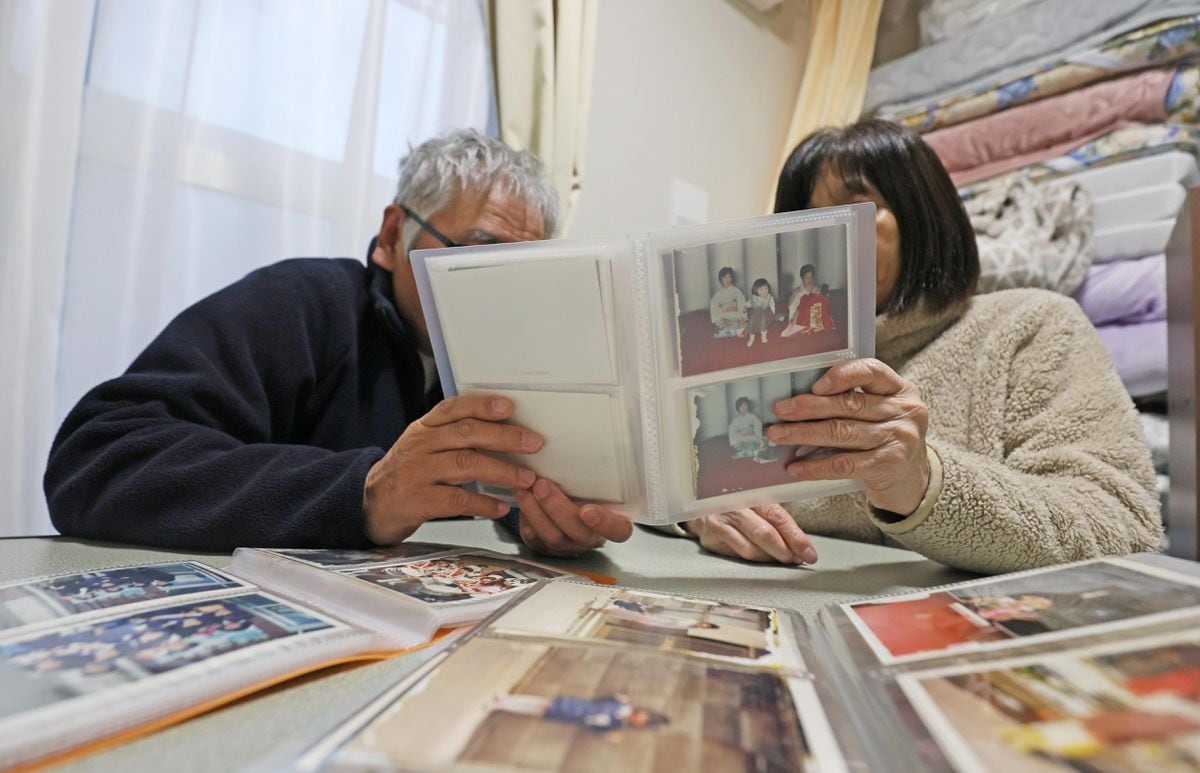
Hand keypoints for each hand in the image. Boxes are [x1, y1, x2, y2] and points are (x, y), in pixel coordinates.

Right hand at [363, 395, 541, 543]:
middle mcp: (419, 446)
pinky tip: (501, 507)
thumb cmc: (408, 474)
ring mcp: (417, 473)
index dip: (482, 405)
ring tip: (526, 479)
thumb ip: (454, 437)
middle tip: (534, 443)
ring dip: (501, 470)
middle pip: (465, 434)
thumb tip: (505, 432)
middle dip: (504, 436)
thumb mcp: (424, 447)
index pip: (453, 408)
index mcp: (424, 428)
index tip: (509, 406)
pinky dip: (482, 504)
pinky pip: (455, 500)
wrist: (371, 505)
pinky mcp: (417, 501)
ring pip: (464, 464)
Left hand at [513, 478, 632, 557]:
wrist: (567, 505)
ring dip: (536, 510)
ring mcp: (568, 546)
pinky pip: (534, 535)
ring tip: (526, 487)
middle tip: (543, 485)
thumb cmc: (588, 490)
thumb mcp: (600, 482)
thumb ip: (599, 474)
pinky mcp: (544, 546)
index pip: (618, 531)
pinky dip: (525, 514)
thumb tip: (597, 439)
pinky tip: (521, 494)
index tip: (588, 510)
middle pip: (579, 533)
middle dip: (558, 509)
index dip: (605, 524)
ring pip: (553, 536)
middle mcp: (592, 538)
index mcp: (614, 523)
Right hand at [684, 505, 816, 564]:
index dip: (795, 536)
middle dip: (785, 551)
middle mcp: (732, 505)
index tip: (809, 552)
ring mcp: (718, 523)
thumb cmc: (738, 503)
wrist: (703, 505)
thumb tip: (803, 540)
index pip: (776, 516)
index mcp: (748, 491)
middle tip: (798, 560)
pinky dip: (755, 560)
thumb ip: (776, 514)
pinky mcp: (710, 539)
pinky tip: (764, 559)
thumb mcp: (757, 499)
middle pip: (764, 534)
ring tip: (784, 560)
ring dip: (771, 558)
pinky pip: (737, 556)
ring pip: (751, 549)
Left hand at [768, 358, 929, 515]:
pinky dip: (816, 466)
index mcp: (900, 390)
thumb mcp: (882, 413)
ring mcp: (898, 439)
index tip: (814, 385)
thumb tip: (798, 399)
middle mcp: (904, 411)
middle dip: (809, 407)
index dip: (842, 375)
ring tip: (778, 434)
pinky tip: (796, 467)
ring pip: (842, 432)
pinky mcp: (888, 465)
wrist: (913, 482)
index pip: (872, 371)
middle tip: (780, 410)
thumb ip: (854, 401)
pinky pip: (844, 464)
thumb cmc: (887, 440)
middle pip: (850, 404)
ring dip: (804, 433)